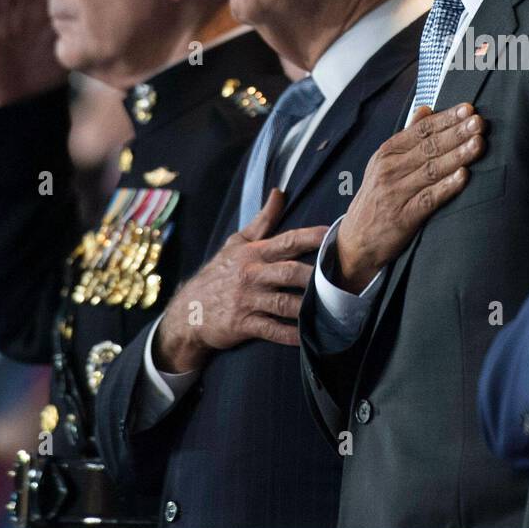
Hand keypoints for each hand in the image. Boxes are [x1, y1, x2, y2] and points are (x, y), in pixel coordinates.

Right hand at [154, 189, 327, 371]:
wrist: (188, 311)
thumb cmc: (219, 274)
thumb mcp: (237, 243)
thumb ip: (263, 221)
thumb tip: (279, 192)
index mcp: (254, 253)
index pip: (287, 241)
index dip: (311, 238)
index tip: (333, 236)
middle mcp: (252, 274)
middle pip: (289, 272)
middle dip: (315, 275)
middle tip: (340, 278)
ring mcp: (248, 300)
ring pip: (284, 302)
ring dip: (308, 306)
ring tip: (332, 307)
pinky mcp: (243, 324)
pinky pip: (272, 329)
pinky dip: (290, 334)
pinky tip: (308, 335)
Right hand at [332, 104, 485, 292]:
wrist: (355, 241)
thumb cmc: (376, 198)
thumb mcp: (383, 163)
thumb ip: (407, 137)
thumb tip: (426, 108)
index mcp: (387, 153)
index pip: (420, 130)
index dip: (446, 118)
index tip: (468, 109)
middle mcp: (389, 170)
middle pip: (429, 147)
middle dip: (456, 133)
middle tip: (479, 122)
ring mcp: (395, 194)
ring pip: (431, 170)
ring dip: (457, 155)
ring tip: (479, 143)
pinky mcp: (403, 217)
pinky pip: (428, 199)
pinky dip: (446, 187)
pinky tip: (463, 176)